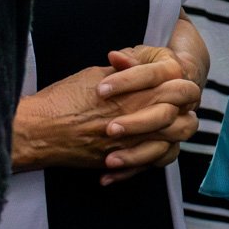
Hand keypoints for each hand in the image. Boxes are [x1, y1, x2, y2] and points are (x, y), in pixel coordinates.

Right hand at [9, 54, 198, 182]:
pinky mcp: (121, 163)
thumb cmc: (63, 98)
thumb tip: (138, 64)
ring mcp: (132, 145)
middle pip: (185, 122)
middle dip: (188, 115)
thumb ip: (124, 71)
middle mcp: (139, 120)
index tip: (180, 86)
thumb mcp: (96, 74)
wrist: (39, 130)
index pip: (180, 90)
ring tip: (170, 130)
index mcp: (136, 93)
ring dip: (175, 138)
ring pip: (173, 146)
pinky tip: (152, 149)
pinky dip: (156, 158)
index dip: (186, 87)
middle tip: (182, 110)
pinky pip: (151, 165)